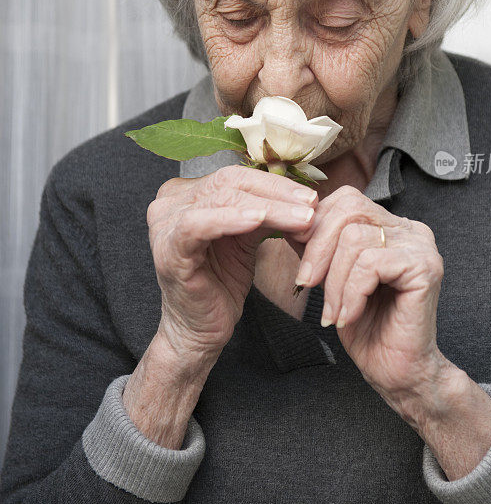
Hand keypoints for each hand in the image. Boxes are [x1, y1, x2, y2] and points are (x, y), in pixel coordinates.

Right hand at [147, 165, 317, 360]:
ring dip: (268, 207)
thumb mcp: (248, 238)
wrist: (201, 328)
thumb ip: (266, 212)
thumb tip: (306, 196)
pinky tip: (259, 220)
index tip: (312, 197)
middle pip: (230, 182)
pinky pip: (199, 225)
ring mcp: (164, 224)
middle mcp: (170, 202)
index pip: (235, 175)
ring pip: (222, 200)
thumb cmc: (222, 281)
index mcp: (187, 193)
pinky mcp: (167, 249)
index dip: (276, 183)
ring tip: (302, 218)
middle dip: (277, 193)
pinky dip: (231, 219)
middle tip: (312, 205)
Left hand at [293, 186, 451, 416]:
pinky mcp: (425, 267)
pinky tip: (349, 316)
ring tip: (333, 312)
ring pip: (355, 238)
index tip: (298, 258)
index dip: (315, 225)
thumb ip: (319, 246)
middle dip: (318, 249)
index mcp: (390, 225)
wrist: (395, 371)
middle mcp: (410, 228)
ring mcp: (421, 245)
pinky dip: (350, 293)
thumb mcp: (331, 277)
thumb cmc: (365, 327)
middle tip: (305, 284)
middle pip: (349, 210)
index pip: (346, 199)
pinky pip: (370, 264)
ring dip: (334, 281)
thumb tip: (290, 220)